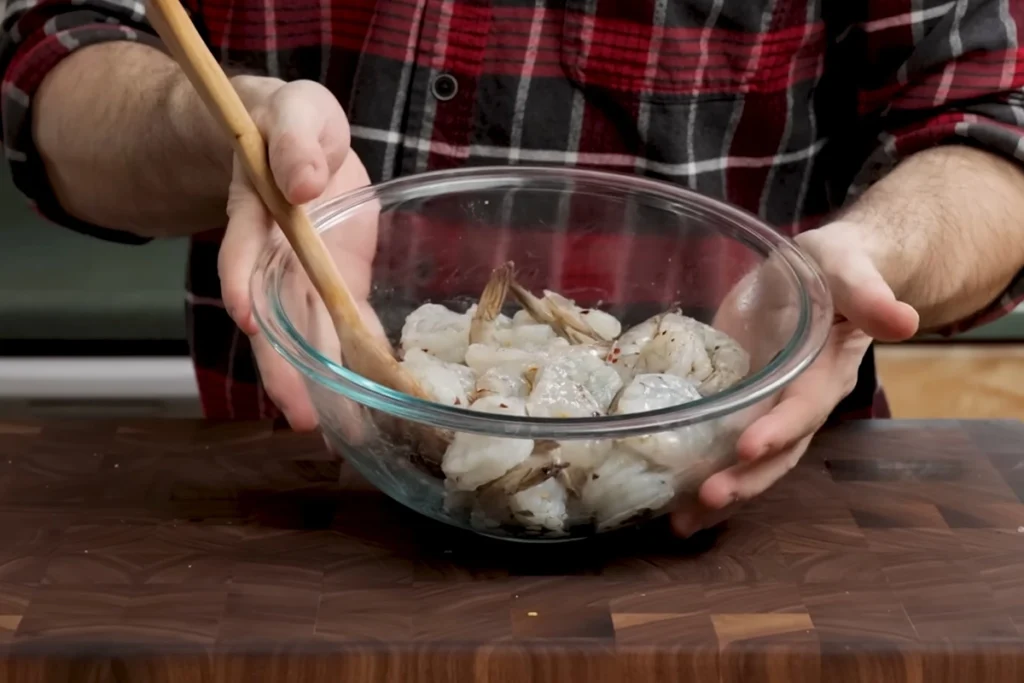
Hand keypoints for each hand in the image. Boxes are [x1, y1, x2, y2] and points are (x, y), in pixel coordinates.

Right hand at [216, 76, 377, 430]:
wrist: (304, 144)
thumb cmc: (296, 124)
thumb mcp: (297, 112)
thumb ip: (296, 139)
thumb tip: (303, 180)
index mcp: (260, 210)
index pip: (245, 248)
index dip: (242, 280)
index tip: (245, 316)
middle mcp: (276, 256)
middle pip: (272, 315)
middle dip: (282, 365)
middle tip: (297, 413)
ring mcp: (306, 277)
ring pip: (304, 335)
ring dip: (312, 381)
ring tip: (323, 429)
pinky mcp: (339, 284)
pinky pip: (345, 325)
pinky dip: (354, 360)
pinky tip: (367, 397)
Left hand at [670, 221, 920, 536]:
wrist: (821, 272)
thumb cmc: (836, 266)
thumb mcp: (848, 268)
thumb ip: (868, 293)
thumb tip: (903, 320)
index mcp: (828, 372)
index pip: (805, 407)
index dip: (780, 429)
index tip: (749, 447)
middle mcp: (801, 402)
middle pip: (778, 452)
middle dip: (745, 478)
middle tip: (707, 499)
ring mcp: (771, 409)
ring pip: (751, 461)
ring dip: (722, 492)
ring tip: (683, 520)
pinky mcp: (743, 404)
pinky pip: (725, 446)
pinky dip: (702, 475)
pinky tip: (671, 501)